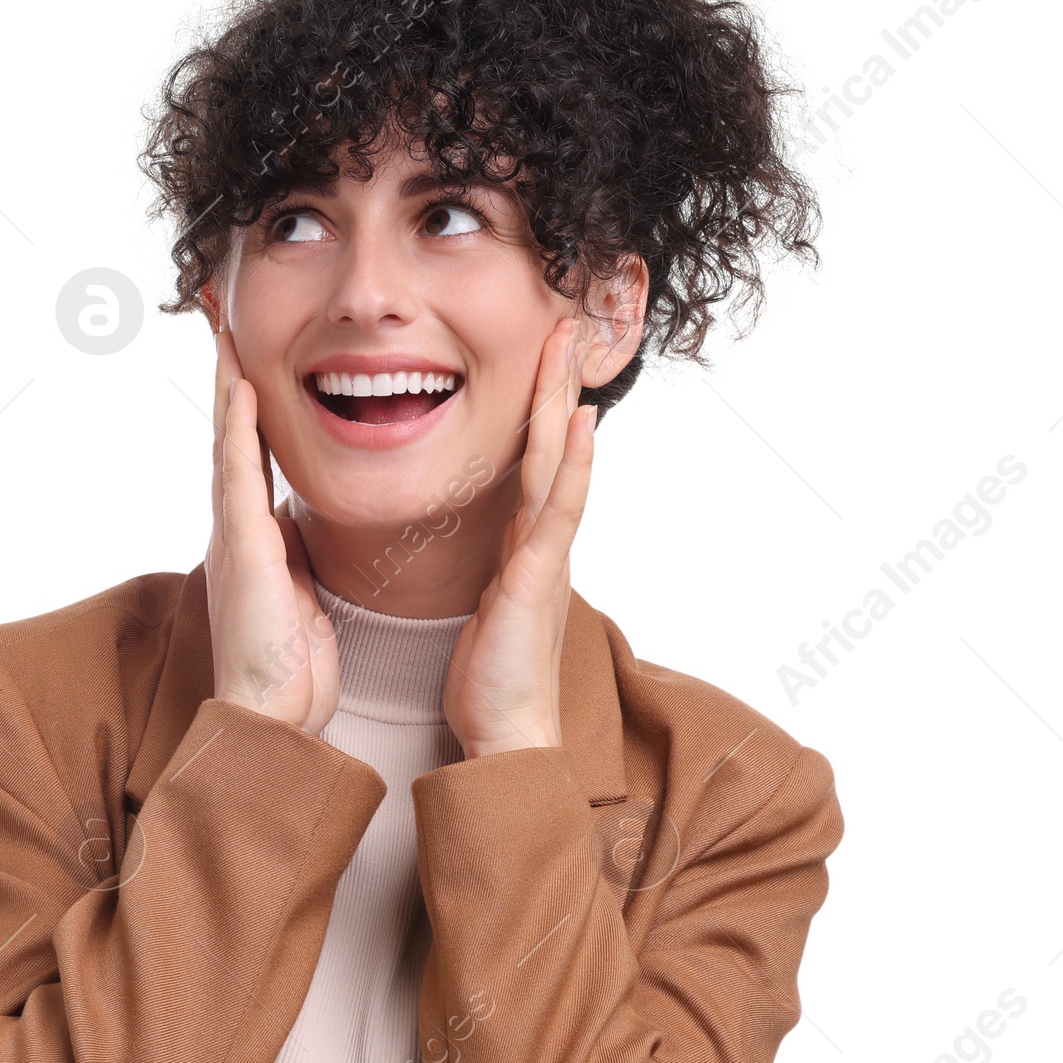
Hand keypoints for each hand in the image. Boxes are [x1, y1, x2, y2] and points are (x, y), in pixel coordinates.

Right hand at [205, 326, 340, 733]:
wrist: (271, 715)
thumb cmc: (288, 666)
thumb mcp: (299, 594)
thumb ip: (293, 554)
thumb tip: (297, 526)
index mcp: (252, 536)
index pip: (249, 453)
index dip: (246, 403)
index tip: (246, 354)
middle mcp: (235, 526)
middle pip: (228, 434)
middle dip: (226, 376)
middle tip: (221, 319)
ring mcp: (234, 534)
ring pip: (227, 441)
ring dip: (226, 385)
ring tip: (224, 330)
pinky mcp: (243, 548)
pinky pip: (239, 475)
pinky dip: (238, 428)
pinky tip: (239, 387)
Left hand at [442, 318, 593, 758]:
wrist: (506, 735)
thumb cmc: (489, 679)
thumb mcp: (482, 609)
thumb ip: (489, 572)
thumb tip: (484, 553)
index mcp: (523, 547)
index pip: (532, 463)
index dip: (537, 410)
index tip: (539, 360)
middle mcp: (543, 543)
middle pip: (553, 449)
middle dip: (555, 387)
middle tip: (564, 327)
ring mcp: (546, 557)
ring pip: (560, 464)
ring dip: (564, 404)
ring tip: (571, 351)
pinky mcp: (538, 578)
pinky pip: (559, 510)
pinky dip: (573, 465)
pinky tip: (580, 425)